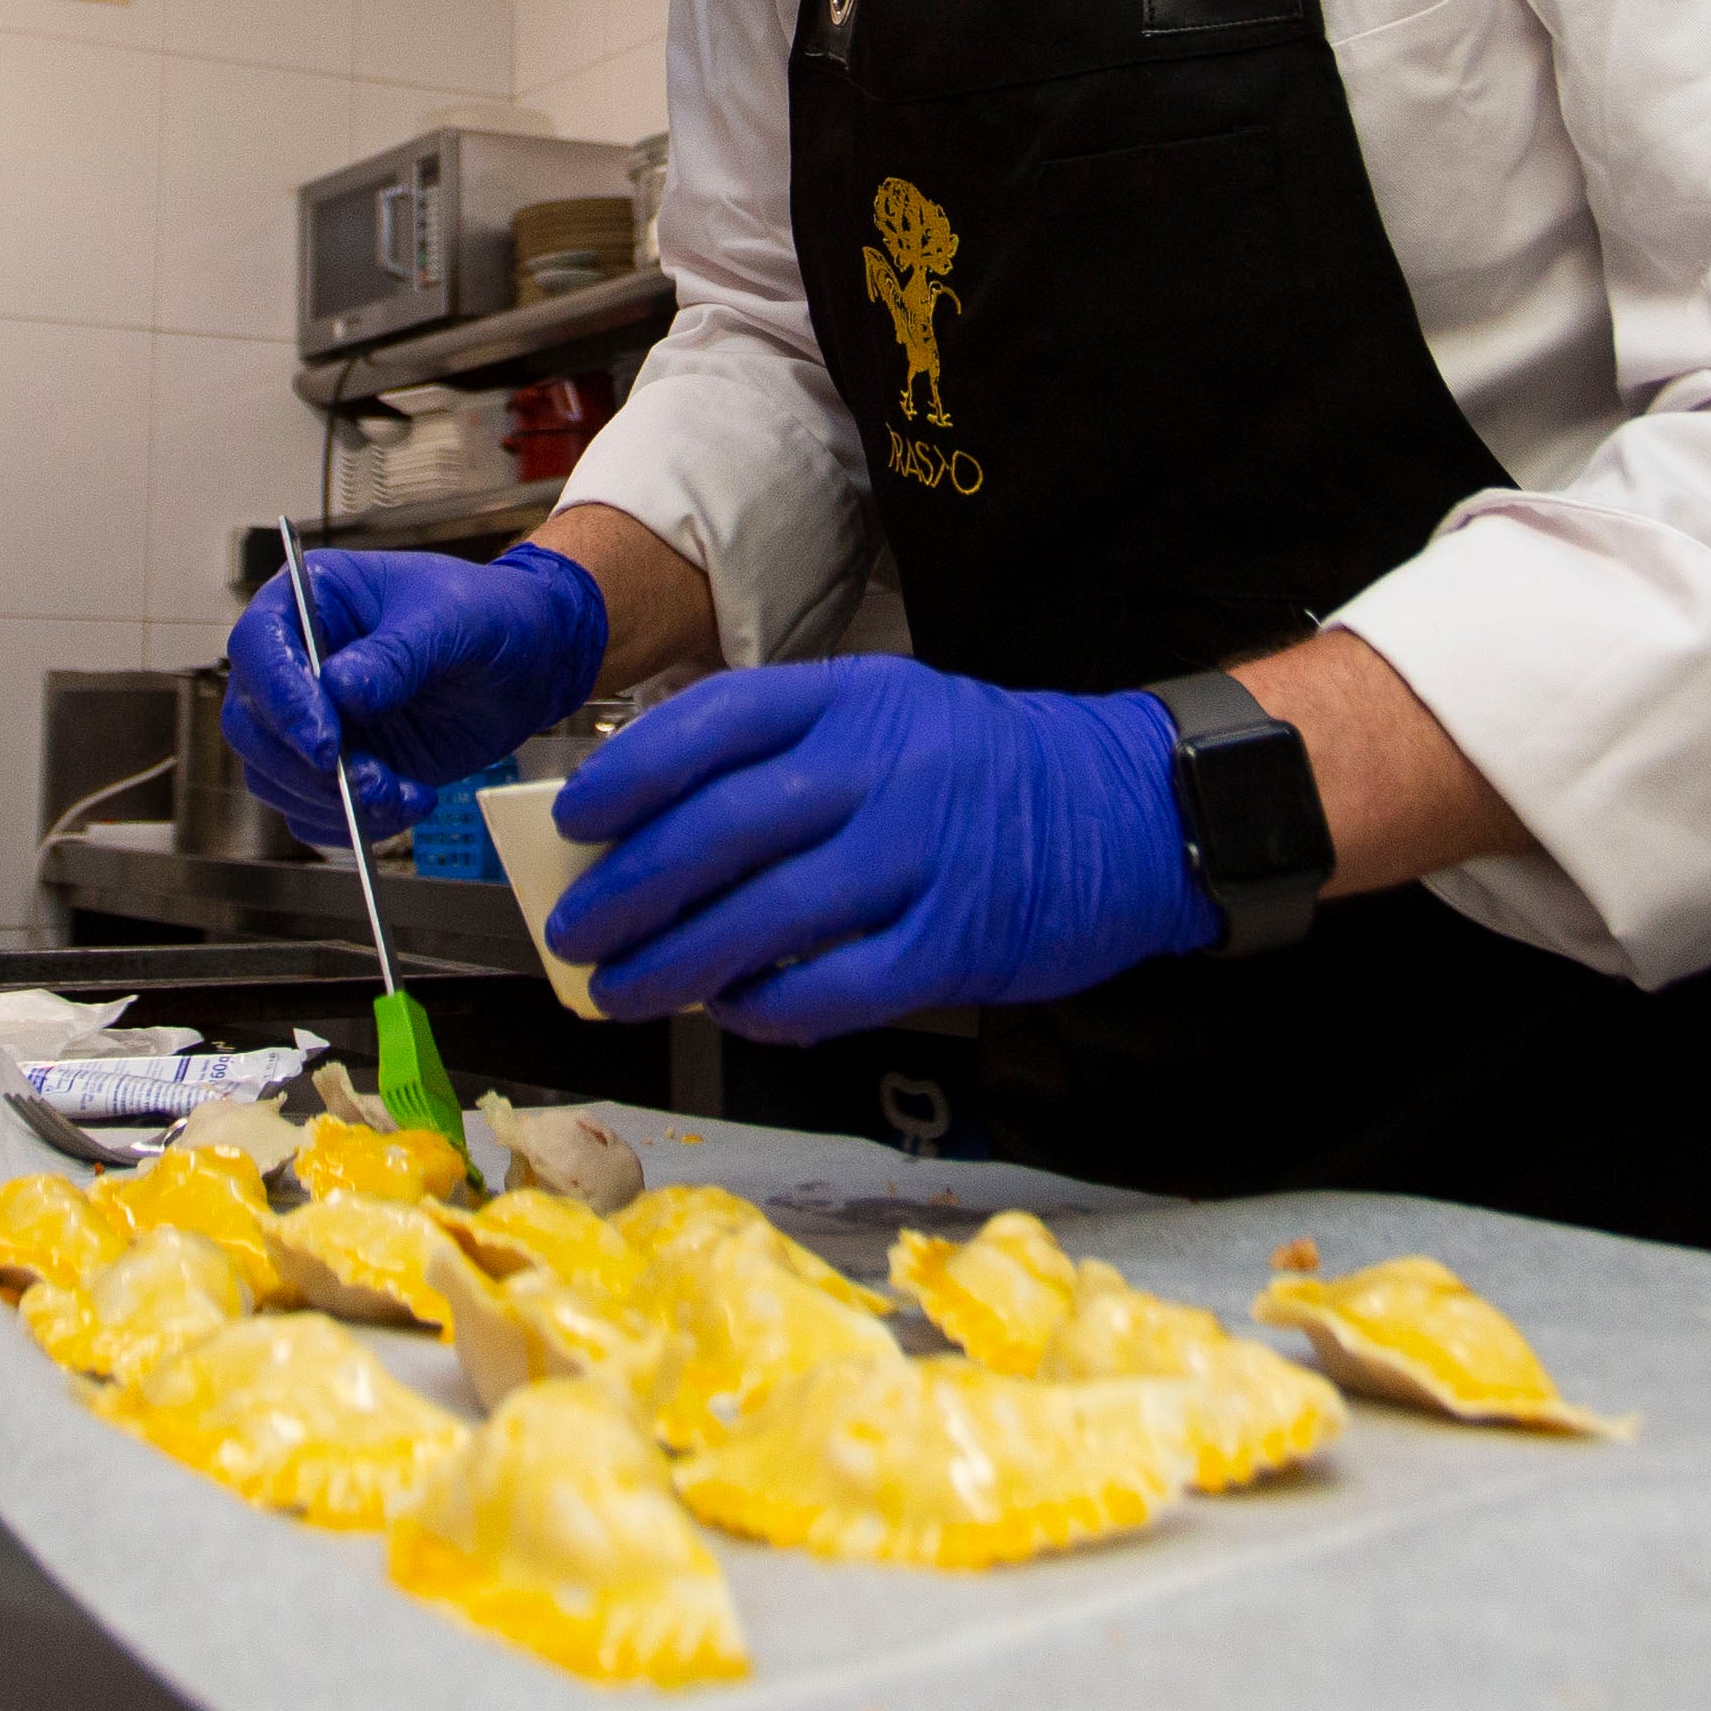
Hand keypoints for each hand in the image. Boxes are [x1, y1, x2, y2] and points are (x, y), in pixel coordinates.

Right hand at [221, 542, 608, 846]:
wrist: (526, 659)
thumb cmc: (485, 613)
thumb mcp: (450, 618)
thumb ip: (396, 654)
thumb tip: (341, 689)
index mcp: (309, 599)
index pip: (259, 646)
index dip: (280, 698)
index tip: (324, 742)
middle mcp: (297, 660)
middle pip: (250, 723)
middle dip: (305, 766)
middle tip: (368, 781)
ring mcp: (312, 717)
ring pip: (273, 776)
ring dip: (331, 802)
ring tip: (401, 793)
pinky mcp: (335, 764)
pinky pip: (310, 810)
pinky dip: (351, 823)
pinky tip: (408, 802)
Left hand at [543, 656, 1216, 1040]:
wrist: (1136, 808)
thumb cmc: (989, 768)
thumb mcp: (893, 716)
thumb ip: (789, 760)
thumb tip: (657, 835)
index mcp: (856, 698)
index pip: (713, 723)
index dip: (629, 774)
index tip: (573, 819)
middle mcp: (883, 767)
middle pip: (719, 828)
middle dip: (627, 888)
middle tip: (576, 929)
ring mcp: (920, 855)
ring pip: (762, 917)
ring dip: (673, 961)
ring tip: (621, 987)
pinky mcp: (954, 941)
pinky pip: (832, 987)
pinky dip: (766, 1008)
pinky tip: (730, 1012)